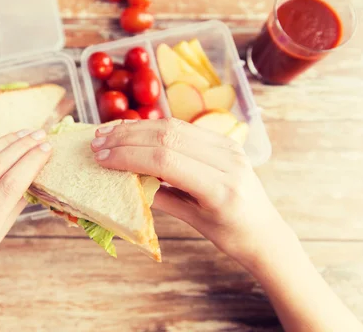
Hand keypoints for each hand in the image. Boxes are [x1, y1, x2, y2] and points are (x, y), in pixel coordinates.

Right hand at [90, 118, 294, 265]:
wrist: (265, 231)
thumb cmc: (230, 235)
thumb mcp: (194, 222)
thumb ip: (161, 197)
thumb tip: (124, 180)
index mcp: (220, 188)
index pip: (166, 160)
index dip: (128, 155)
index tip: (101, 158)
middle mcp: (227, 161)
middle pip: (168, 137)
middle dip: (127, 137)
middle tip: (97, 141)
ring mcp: (229, 147)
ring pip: (174, 127)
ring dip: (137, 128)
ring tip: (108, 133)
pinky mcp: (225, 140)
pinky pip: (184, 128)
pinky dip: (154, 128)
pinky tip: (134, 131)